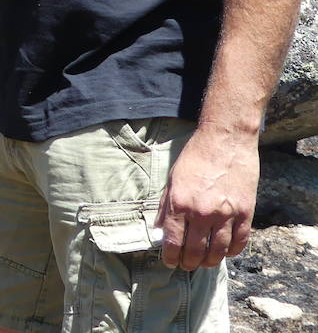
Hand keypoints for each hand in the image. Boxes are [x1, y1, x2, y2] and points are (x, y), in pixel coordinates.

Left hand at [155, 124, 257, 269]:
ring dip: (209, 261)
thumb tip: (158, 228)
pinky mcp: (245, 213)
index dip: (170, 257)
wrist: (225, 140)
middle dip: (189, 263)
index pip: (173, 241)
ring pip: (218, 252)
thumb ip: (165, 205)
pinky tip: (225, 253)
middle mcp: (202, 212)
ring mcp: (226, 214)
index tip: (170, 262)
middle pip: (195, 251)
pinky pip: (239, 242)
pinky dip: (232, 252)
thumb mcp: (172, 179)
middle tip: (187, 265)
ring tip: (204, 262)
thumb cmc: (195, 156)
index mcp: (180, 203)